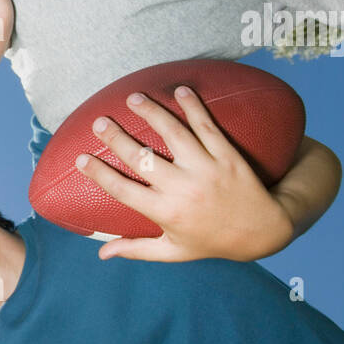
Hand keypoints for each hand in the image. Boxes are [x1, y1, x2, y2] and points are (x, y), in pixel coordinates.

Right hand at [75, 87, 295, 261]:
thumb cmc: (212, 242)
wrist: (263, 231)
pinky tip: (180, 90)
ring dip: (152, 113)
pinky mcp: (227, 155)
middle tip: (99, 122)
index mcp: (166, 213)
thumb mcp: (173, 251)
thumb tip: (101, 253)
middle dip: (117, 139)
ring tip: (133, 98)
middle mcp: (183, 190)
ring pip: (174, 135)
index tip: (81, 159)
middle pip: (142, 159)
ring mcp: (206, 170)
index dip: (99, 174)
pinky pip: (207, 127)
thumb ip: (136, 249)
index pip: (123, 191)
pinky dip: (194, 107)